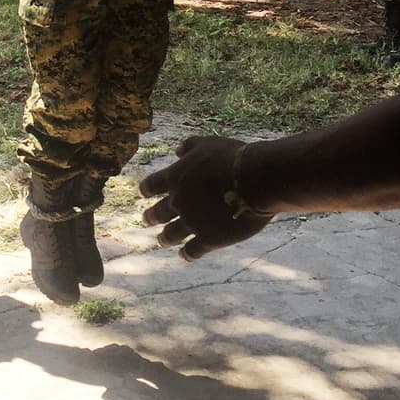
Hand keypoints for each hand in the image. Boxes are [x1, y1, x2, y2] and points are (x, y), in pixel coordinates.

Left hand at [140, 136, 272, 260]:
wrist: (256, 180)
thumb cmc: (233, 158)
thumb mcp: (208, 143)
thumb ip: (190, 145)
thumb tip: (177, 150)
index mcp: (176, 177)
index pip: (152, 185)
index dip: (146, 189)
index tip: (143, 193)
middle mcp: (179, 202)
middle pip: (158, 213)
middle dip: (150, 217)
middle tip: (146, 220)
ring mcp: (192, 222)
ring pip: (171, 235)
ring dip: (164, 238)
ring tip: (161, 241)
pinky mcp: (209, 239)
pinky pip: (193, 250)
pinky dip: (187, 254)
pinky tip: (185, 255)